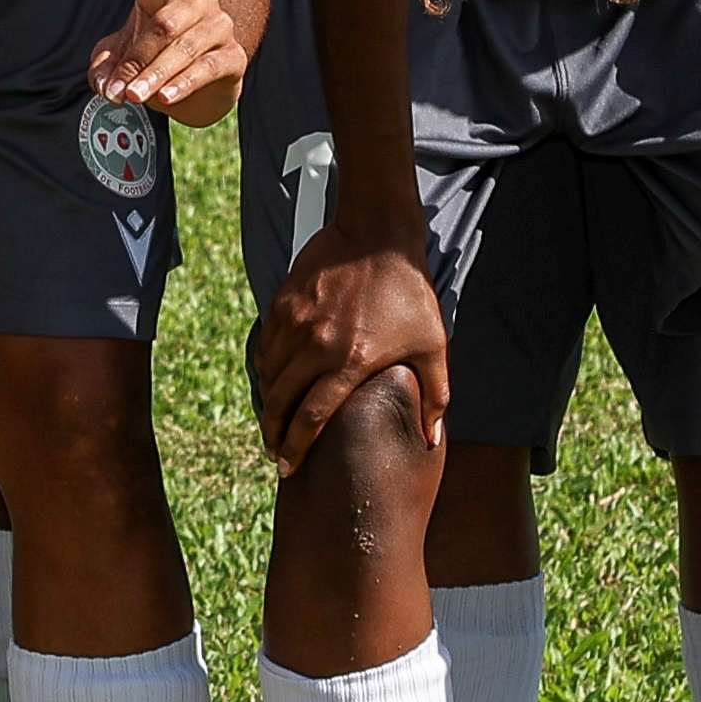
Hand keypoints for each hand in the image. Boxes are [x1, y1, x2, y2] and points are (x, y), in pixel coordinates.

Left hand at [90, 0, 242, 127]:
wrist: (191, 95)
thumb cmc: (149, 63)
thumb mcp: (117, 61)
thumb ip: (106, 67)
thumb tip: (107, 83)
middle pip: (161, 19)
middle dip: (137, 57)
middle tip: (120, 89)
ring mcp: (217, 23)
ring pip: (179, 45)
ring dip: (152, 76)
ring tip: (135, 98)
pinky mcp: (233, 55)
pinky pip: (203, 66)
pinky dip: (180, 84)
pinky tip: (166, 97)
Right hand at [253, 222, 449, 476]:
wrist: (378, 235)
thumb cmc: (409, 292)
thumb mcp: (433, 346)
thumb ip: (435, 396)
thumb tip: (433, 439)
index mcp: (352, 361)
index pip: (312, 417)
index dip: (297, 447)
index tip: (289, 466)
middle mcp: (317, 345)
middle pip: (282, 401)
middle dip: (274, 433)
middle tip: (275, 452)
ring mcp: (296, 322)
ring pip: (268, 374)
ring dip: (268, 402)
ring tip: (273, 420)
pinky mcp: (283, 303)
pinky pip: (265, 346)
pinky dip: (265, 368)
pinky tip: (273, 380)